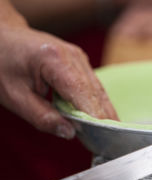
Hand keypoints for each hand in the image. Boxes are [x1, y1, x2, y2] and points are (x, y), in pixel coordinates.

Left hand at [0, 23, 117, 138]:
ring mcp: (79, 57)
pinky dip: (97, 103)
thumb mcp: (14, 96)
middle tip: (110, 141)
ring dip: (104, 111)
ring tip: (111, 134)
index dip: (94, 116)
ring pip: (98, 89)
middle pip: (95, 91)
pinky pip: (93, 86)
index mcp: (54, 60)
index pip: (81, 92)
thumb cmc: (2, 65)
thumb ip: (41, 117)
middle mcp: (73, 56)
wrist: (1, 38)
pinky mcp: (80, 62)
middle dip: (103, 117)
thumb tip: (69, 132)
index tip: (103, 136)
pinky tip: (101, 119)